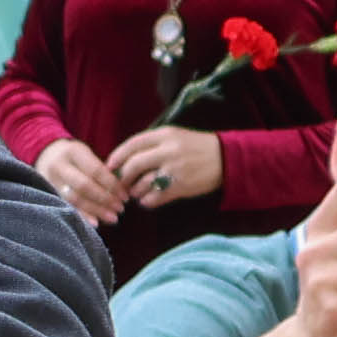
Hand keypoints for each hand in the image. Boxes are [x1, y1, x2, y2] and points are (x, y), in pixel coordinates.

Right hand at [29, 137, 130, 227]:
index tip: (125, 197)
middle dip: (105, 199)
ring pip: (74, 199)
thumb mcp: (86, 155)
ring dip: (96, 210)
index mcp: (73, 152)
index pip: (96, 171)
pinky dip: (82, 216)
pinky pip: (66, 207)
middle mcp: (58, 165)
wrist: (45, 156)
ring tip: (112, 218)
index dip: (112, 185)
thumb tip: (123, 192)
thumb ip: (101, 170)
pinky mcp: (46, 193)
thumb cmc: (75, 159)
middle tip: (120, 209)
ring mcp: (49, 180)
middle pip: (84, 185)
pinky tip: (95, 223)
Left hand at [102, 124, 222, 212]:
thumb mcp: (175, 136)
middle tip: (122, 183)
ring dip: (134, 191)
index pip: (132, 144)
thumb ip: (152, 143)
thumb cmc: (197, 147)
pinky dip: (146, 201)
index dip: (117, 156)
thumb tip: (125, 157)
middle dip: (123, 176)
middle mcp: (168, 151)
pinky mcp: (181, 186)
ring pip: (142, 183)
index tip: (110, 165)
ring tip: (136, 192)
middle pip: (134, 165)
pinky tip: (147, 200)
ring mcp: (174, 170)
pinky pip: (154, 197)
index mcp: (165, 135)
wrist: (227, 158)